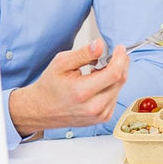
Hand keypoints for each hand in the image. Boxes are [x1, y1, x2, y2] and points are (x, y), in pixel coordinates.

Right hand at [8, 39, 128, 134]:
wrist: (41, 110)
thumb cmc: (49, 87)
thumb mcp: (61, 63)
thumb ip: (83, 54)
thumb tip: (100, 45)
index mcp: (82, 92)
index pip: (114, 74)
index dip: (120, 58)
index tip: (120, 49)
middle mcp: (94, 107)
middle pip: (119, 81)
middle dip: (120, 64)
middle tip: (114, 54)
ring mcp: (100, 115)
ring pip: (119, 89)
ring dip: (115, 76)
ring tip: (98, 70)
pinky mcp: (103, 118)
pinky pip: (115, 97)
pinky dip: (111, 86)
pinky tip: (98, 83)